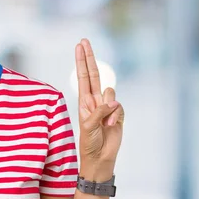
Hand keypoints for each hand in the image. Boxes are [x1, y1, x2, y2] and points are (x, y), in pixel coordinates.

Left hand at [75, 39, 123, 178]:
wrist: (100, 158)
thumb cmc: (89, 142)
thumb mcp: (88, 126)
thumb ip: (99, 111)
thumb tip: (112, 101)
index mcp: (84, 101)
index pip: (82, 76)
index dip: (81, 61)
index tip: (79, 45)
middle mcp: (95, 100)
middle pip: (94, 74)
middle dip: (89, 58)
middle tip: (84, 41)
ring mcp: (107, 106)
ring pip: (110, 92)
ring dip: (108, 106)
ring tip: (105, 121)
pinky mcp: (118, 113)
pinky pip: (119, 107)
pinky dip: (116, 115)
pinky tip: (112, 125)